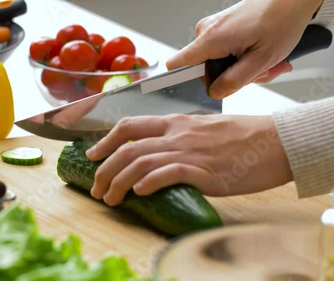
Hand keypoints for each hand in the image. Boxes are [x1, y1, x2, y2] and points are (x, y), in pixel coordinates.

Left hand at [86, 114, 292, 205]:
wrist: (275, 142)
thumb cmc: (242, 137)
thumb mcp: (204, 128)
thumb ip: (179, 136)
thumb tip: (159, 152)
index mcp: (175, 122)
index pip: (129, 125)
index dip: (105, 140)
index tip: (92, 155)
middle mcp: (177, 134)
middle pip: (127, 148)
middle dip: (104, 169)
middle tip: (96, 187)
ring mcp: (189, 151)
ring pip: (140, 162)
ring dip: (118, 182)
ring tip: (110, 199)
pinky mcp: (204, 170)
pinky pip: (168, 173)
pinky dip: (148, 183)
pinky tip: (138, 194)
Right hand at [165, 0, 322, 98]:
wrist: (291, 0)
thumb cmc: (281, 22)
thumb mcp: (261, 60)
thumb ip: (234, 81)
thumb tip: (215, 92)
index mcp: (211, 39)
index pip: (178, 65)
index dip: (180, 82)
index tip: (183, 93)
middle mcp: (206, 31)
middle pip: (203, 68)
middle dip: (228, 76)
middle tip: (255, 74)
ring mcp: (212, 27)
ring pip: (215, 61)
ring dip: (238, 67)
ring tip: (262, 62)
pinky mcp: (220, 26)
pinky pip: (222, 50)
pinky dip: (240, 56)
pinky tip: (257, 53)